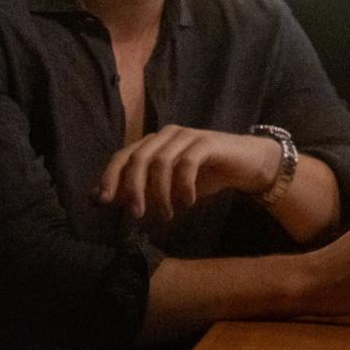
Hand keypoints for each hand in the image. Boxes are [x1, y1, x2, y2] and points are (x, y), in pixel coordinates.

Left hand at [96, 126, 277, 220]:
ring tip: (167, 215)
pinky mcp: (206, 142)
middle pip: (139, 158)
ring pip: (161, 162)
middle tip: (137, 214)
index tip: (105, 202)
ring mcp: (187, 136)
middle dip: (134, 188)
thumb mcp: (170, 187)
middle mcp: (167, 135)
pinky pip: (187, 164)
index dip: (110, 177)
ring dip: (160, 192)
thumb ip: (141, 190)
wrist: (247, 164)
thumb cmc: (207, 176)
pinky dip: (183, 186)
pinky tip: (188, 203)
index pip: (123, 155)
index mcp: (154, 143)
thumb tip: (103, 199)